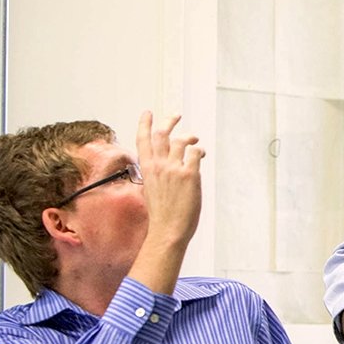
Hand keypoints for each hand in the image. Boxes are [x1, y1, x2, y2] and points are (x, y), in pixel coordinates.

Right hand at [137, 111, 202, 249]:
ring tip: (195, 140)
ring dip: (190, 137)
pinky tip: (201, 155)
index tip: (147, 113)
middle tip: (176, 115)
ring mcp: (174, 169)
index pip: (142, 140)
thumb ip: (157, 175)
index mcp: (147, 169)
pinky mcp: (189, 174)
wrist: (167, 230)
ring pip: (181, 141)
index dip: (145, 124)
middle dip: (169, 121)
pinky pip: (195, 153)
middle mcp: (159, 165)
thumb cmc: (161, 215)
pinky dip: (199, 151)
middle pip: (162, 134)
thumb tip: (166, 166)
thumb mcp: (151, 190)